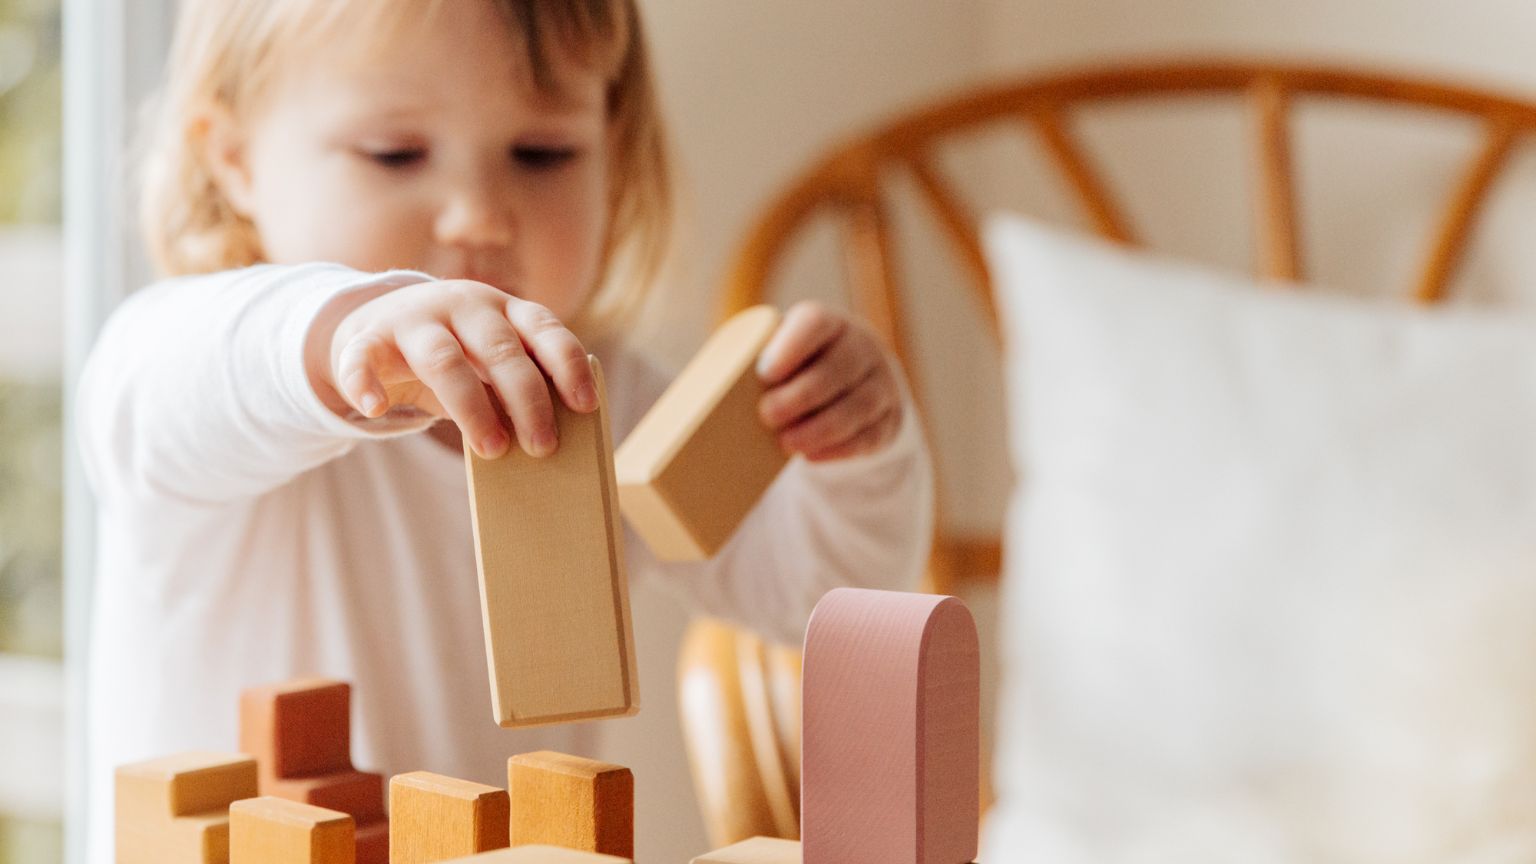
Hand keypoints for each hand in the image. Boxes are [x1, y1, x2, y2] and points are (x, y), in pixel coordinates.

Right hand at [316, 280, 595, 458]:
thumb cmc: (455, 354)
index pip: (544, 328)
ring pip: (443, 358)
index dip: (567, 365)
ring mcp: (413, 318)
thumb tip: (549, 437)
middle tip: (542, 446)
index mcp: (503, 308)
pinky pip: (362, 357)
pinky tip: (375, 408)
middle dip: (526, 399)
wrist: (377, 327)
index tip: (585, 405)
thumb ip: (515, 386)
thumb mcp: (489, 361)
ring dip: (470, 406)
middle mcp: (462, 305)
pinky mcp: (367, 336)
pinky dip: (365, 382)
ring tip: (491, 449)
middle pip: (500, 349)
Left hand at [755, 301, 904, 461]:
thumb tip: (699, 394)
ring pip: (859, 405)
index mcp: (828, 324)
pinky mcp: (889, 418)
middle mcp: (861, 348)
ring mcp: (881, 383)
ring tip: (787, 444)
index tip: (765, 372)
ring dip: (821, 427)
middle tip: (767, 415)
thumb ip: (751, 362)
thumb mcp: (781, 352)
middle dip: (802, 395)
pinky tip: (812, 456)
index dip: (792, 346)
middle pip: (838, 369)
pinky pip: (870, 435)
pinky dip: (840, 448)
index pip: (816, 324)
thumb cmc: (797, 367)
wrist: (853, 377)